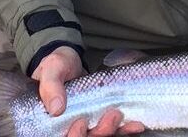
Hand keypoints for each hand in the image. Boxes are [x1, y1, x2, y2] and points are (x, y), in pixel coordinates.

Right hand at [30, 46, 145, 136]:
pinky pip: (115, 130)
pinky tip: (136, 125)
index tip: (80, 123)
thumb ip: (51, 86)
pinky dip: (126, 129)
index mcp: (54, 121)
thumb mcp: (52, 69)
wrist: (72, 59)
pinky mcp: (103, 119)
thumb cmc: (58, 65)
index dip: (74, 136)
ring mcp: (89, 124)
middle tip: (111, 115)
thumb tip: (57, 109)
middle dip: (99, 133)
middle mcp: (72, 126)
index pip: (63, 136)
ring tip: (119, 115)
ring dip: (114, 130)